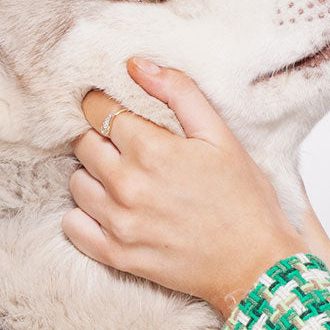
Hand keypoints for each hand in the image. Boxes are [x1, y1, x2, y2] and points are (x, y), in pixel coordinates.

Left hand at [63, 57, 329, 320]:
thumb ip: (178, 93)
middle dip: (98, 138)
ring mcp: (120, 224)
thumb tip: (136, 64)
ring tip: (119, 178)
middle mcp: (128, 186)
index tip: (112, 108)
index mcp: (152, 150)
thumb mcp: (220, 136)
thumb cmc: (245, 201)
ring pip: (77, 183)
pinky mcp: (117, 256)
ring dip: (92, 175)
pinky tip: (106, 210)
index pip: (99, 111)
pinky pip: (73, 227)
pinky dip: (82, 215)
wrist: (255, 264)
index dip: (102, 104)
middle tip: (123, 145)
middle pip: (84, 145)